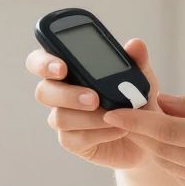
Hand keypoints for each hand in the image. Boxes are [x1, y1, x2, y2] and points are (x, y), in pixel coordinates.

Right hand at [26, 38, 158, 170]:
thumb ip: (136, 60)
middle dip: (67, 95)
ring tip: (114, 115)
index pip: (39, 61)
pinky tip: (118, 129)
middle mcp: (59, 93)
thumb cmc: (134, 98)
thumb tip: (135, 44)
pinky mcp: (71, 141)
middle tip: (93, 98)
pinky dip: (99, 132)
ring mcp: (63, 118)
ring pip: (59, 117)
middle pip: (43, 92)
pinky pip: (74, 138)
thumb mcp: (140, 77)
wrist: (145, 133)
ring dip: (88, 117)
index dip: (43, 63)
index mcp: (68, 69)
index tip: (62, 68)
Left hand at [103, 94, 184, 185]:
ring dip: (153, 147)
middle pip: (163, 150)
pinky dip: (172, 161)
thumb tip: (164, 101)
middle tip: (120, 114)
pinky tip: (171, 147)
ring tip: (143, 127)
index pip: (170, 131)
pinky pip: (183, 179)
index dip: (138, 122)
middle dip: (138, 133)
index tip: (114, 113)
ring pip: (170, 166)